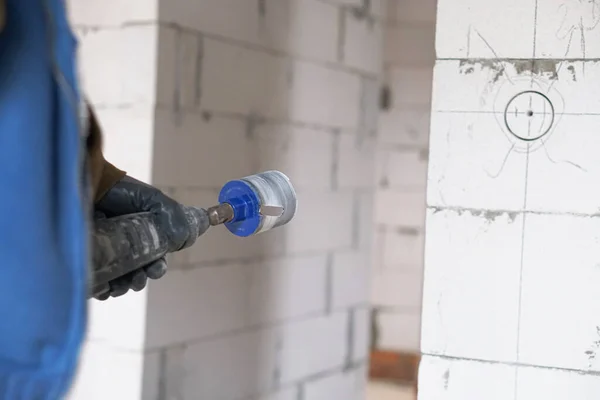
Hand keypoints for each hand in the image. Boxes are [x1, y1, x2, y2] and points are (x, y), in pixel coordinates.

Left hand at [93, 176, 197, 299]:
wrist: (86, 184)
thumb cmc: (118, 191)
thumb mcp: (153, 200)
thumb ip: (174, 218)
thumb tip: (192, 236)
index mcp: (142, 236)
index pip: (153, 261)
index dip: (156, 268)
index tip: (155, 269)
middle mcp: (122, 247)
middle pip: (135, 275)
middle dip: (139, 281)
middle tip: (138, 277)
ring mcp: (100, 254)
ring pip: (116, 283)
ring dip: (123, 287)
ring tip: (120, 283)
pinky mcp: (81, 260)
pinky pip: (93, 284)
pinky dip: (101, 288)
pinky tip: (103, 284)